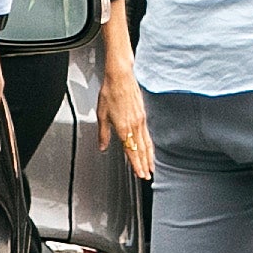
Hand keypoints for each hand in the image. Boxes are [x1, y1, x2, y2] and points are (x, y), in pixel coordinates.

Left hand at [98, 31, 153, 181]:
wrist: (120, 76)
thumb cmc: (110, 92)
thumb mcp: (101, 114)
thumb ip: (103, 133)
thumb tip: (102, 146)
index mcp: (123, 127)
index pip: (131, 151)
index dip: (136, 164)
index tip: (140, 174)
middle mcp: (134, 125)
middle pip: (141, 150)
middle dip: (144, 164)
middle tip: (147, 176)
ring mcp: (140, 120)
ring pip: (146, 143)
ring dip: (149, 157)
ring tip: (151, 166)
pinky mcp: (142, 115)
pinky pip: (147, 134)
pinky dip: (149, 145)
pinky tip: (149, 148)